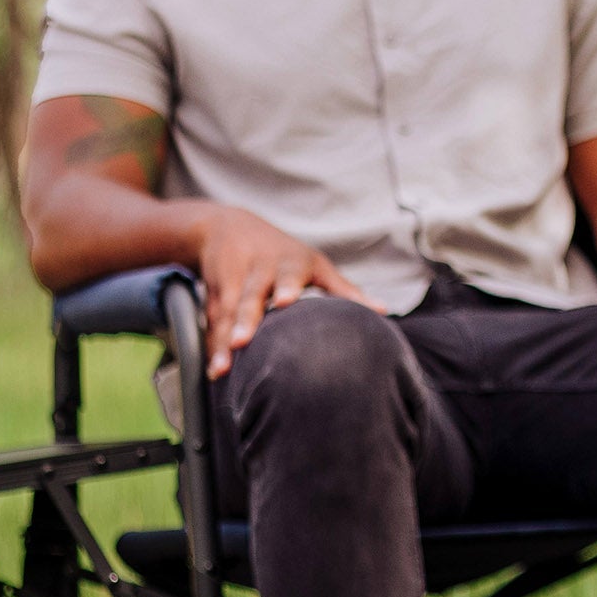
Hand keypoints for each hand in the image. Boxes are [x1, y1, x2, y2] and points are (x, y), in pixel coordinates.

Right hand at [197, 205, 367, 376]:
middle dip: (248, 317)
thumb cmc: (283, 254)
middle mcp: (259, 270)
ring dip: (226, 340)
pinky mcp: (214, 294)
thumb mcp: (313, 264)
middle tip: (243, 340)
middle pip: (252, 294)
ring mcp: (233, 281)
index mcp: (290, 263)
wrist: (226, 225)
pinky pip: (213, 321)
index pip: (290, 274)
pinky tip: (216, 371)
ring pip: (228, 312)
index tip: (286, 301)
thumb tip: (383, 311)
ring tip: (225, 366)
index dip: (288, 287)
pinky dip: (214, 346)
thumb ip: (344, 290)